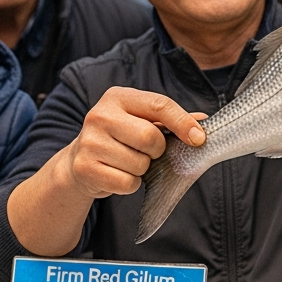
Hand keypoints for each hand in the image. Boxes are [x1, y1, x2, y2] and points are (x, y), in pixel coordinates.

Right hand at [59, 87, 206, 198]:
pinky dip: (130, 184)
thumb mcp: (140, 121)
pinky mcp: (85, 168)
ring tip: (127, 162)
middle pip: (151, 137)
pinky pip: (127, 183)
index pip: (159, 104)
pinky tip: (118, 174)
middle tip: (147, 152)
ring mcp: (90, 142)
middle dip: (157, 151)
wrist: (78, 162)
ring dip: (142, 169)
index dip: (183, 122)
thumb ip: (170, 119)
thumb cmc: (118, 138)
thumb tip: (203, 120)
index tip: (198, 139)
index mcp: (118, 97)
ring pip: (140, 164)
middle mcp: (100, 115)